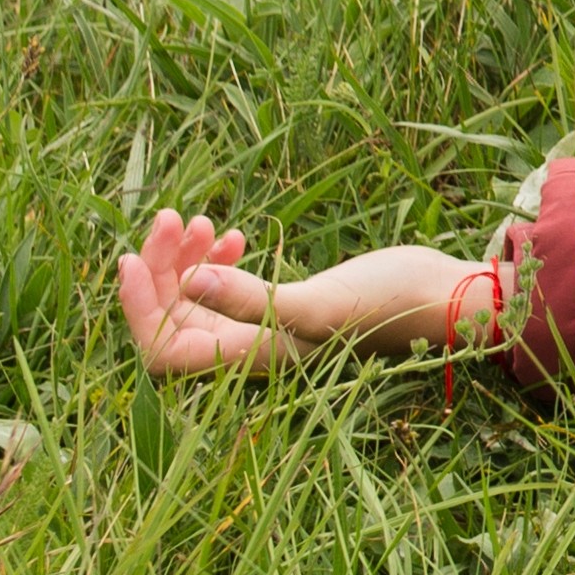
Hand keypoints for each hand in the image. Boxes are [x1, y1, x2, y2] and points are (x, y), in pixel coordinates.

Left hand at [113, 209, 478, 375]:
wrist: (445, 298)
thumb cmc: (392, 303)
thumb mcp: (320, 301)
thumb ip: (253, 297)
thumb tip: (191, 280)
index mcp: (250, 359)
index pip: (161, 351)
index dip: (136, 309)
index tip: (128, 258)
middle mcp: (248, 349)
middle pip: (170, 318)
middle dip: (160, 268)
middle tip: (172, 215)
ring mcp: (263, 328)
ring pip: (194, 298)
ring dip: (184, 258)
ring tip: (198, 217)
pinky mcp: (282, 304)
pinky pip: (225, 286)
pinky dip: (216, 259)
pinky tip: (231, 234)